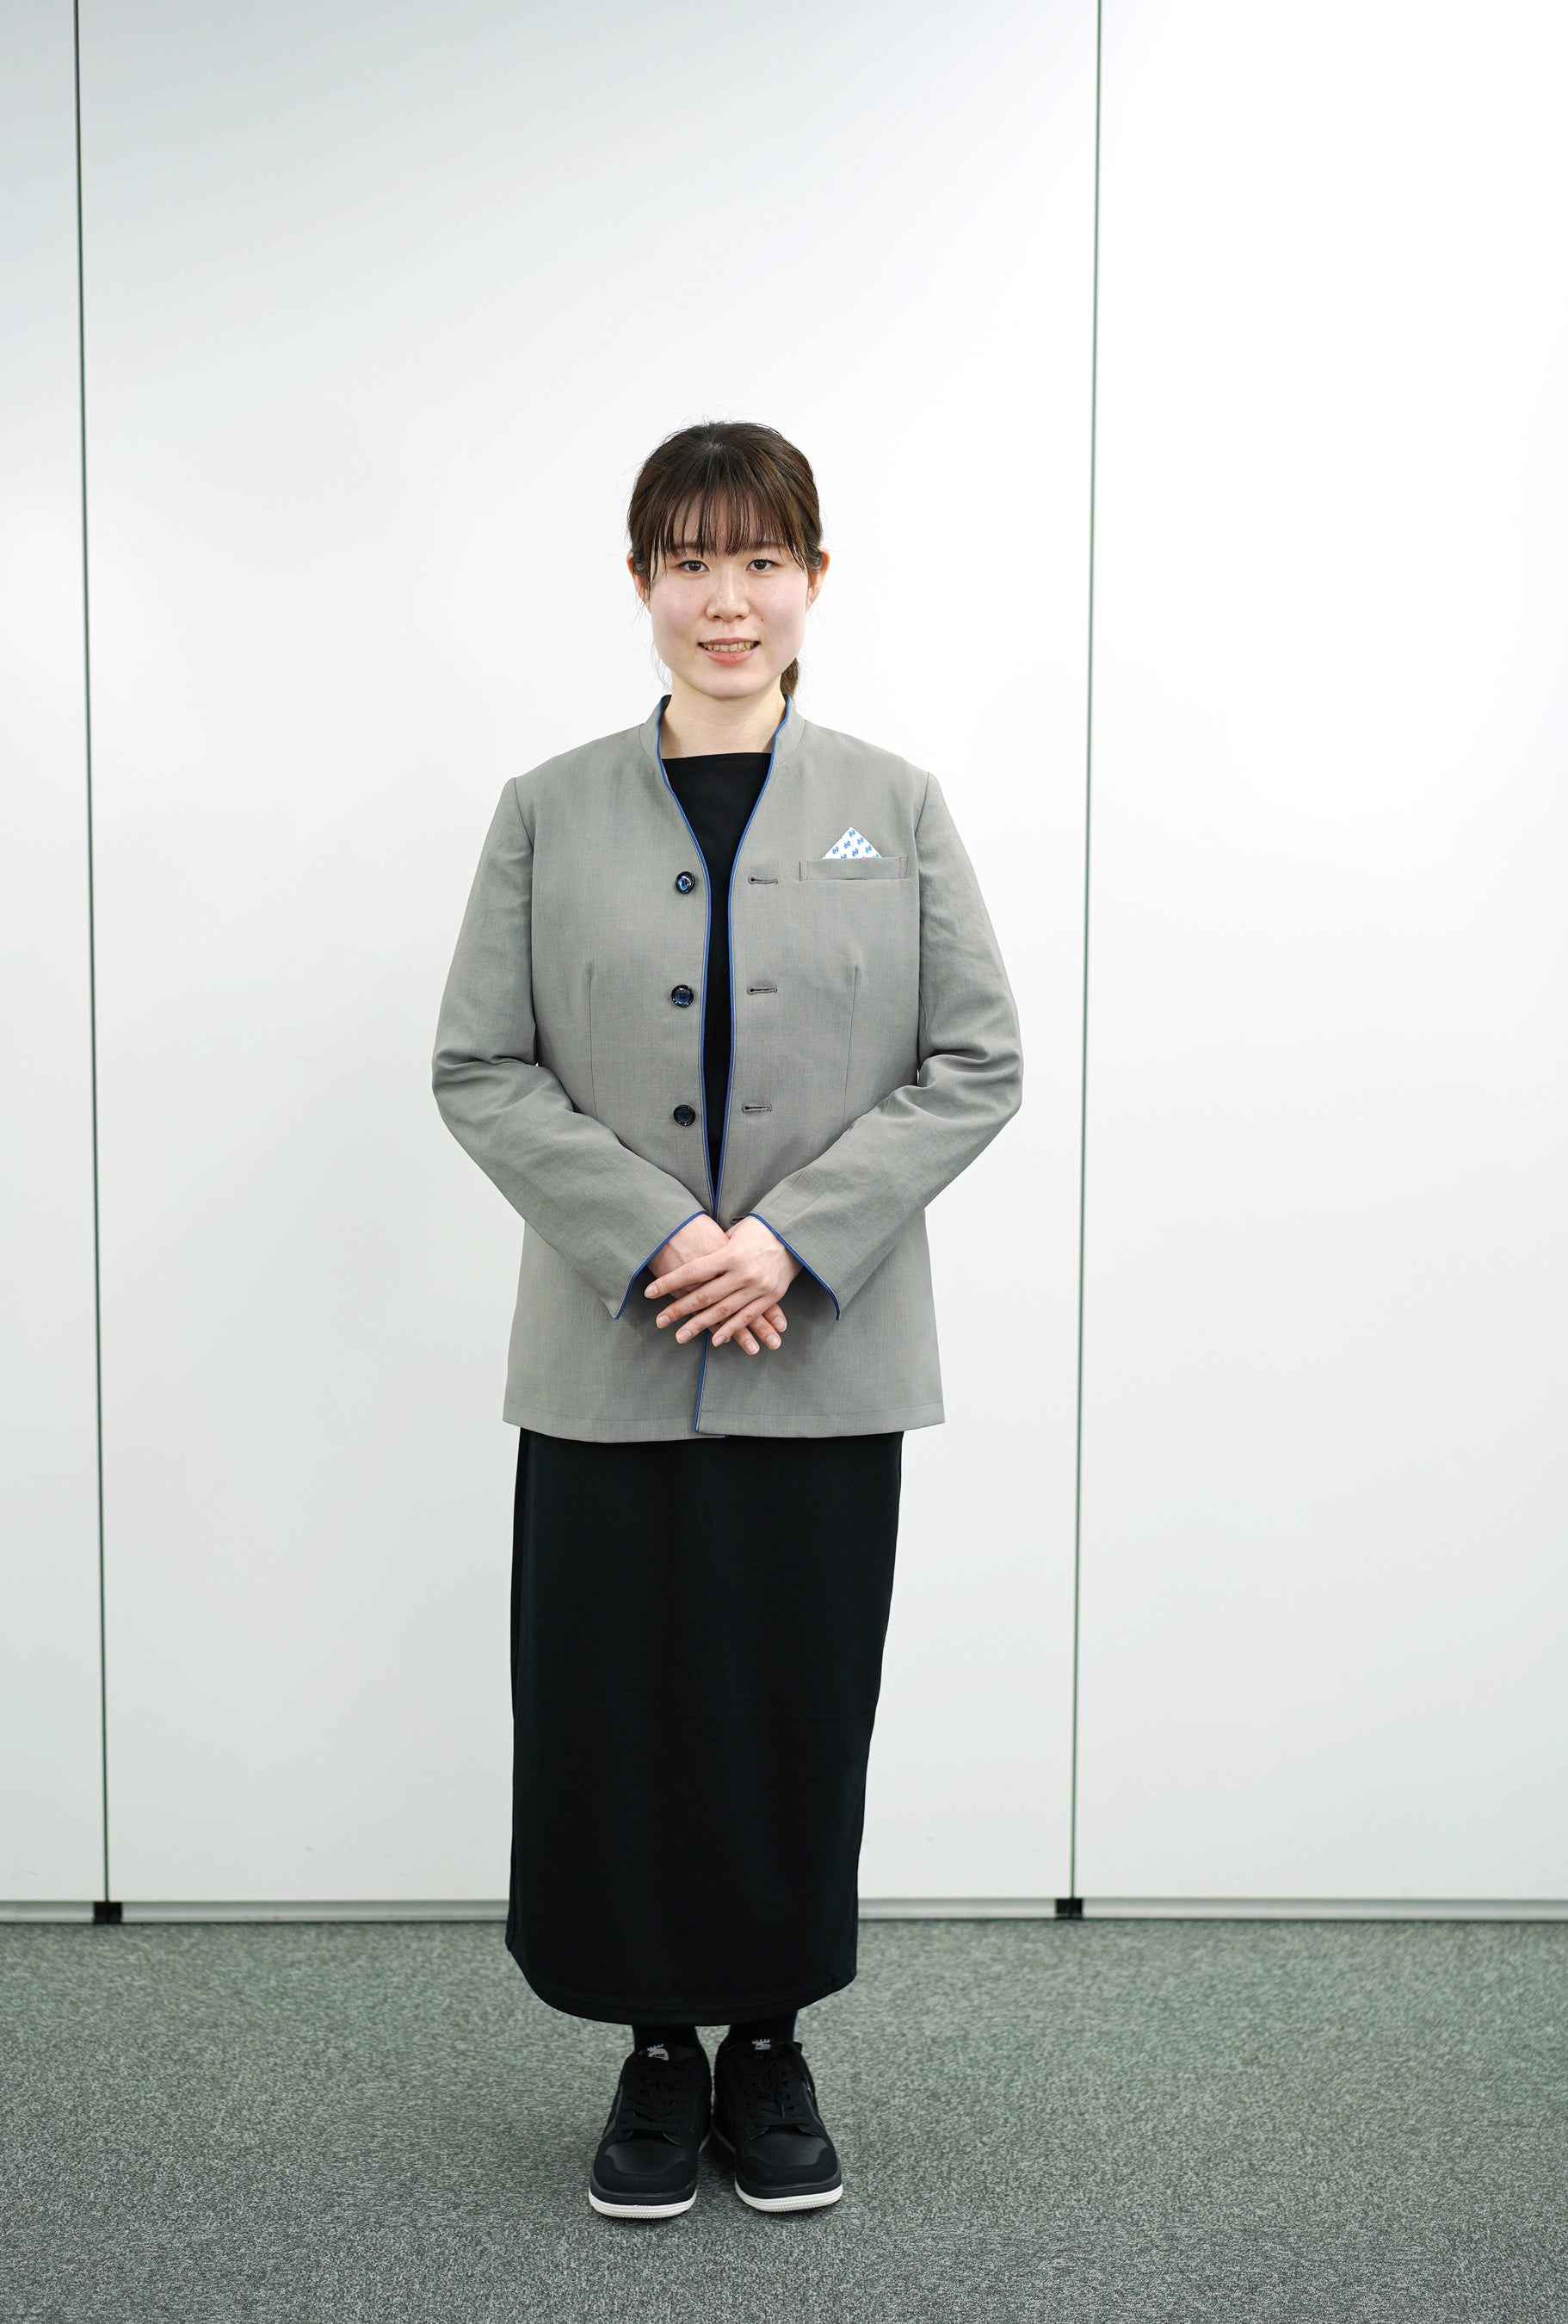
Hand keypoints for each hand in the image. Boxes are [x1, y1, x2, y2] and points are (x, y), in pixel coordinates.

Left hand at [645, 1215, 800, 1351]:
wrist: (796, 1233)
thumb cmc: (761, 1228)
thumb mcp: (734, 1233)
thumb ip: (715, 1250)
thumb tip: (692, 1259)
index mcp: (729, 1254)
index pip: (692, 1272)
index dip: (669, 1283)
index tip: (650, 1293)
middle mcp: (741, 1273)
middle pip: (703, 1296)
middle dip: (679, 1309)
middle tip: (660, 1321)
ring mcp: (756, 1287)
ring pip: (722, 1311)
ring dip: (699, 1325)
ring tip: (680, 1336)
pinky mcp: (770, 1297)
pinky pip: (746, 1317)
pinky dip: (729, 1330)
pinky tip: (714, 1339)